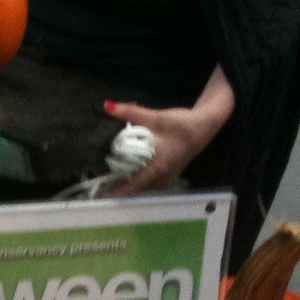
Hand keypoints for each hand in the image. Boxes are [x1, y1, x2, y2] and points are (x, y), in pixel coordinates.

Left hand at [103, 67, 233, 194]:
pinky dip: (135, 179)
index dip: (115, 191)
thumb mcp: (155, 117)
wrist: (204, 127)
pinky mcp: (166, 176)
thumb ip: (130, 112)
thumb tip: (107, 105)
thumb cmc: (181, 124)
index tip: (98, 194)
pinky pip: (147, 183)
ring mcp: (165, 179)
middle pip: (134, 188)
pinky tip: (124, 172)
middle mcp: (161, 178)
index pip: (132, 186)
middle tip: (96, 180)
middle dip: (115, 185)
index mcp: (158, 167)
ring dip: (125, 182)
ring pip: (140, 186)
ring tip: (105, 176)